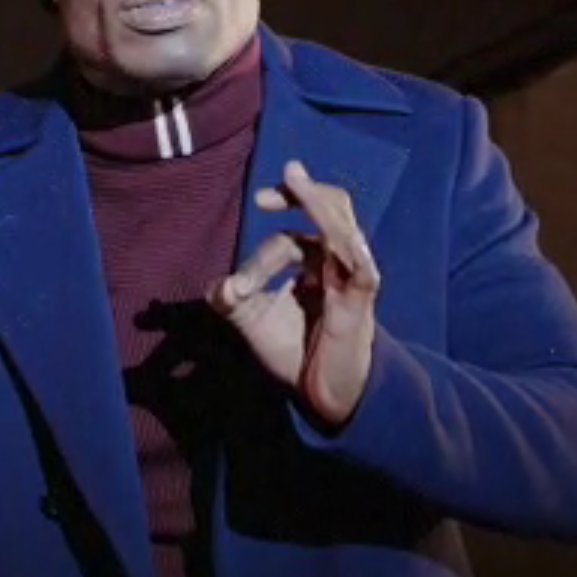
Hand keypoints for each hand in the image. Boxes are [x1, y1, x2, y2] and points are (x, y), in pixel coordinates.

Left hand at [208, 160, 380, 427]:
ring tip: (297, 181)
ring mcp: (352, 278)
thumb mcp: (254, 322)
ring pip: (342, 227)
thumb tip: (215, 286)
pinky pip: (361, 267)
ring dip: (317, 205)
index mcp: (312, 262)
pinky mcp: (362, 302)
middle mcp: (335, 262)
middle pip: (327, 211)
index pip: (288, 240)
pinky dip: (349, 247)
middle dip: (302, 194)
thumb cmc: (295, 351)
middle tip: (274, 186)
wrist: (325, 395)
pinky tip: (337, 236)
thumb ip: (231, 301)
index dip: (258, 262)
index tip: (234, 291)